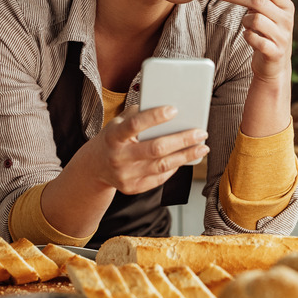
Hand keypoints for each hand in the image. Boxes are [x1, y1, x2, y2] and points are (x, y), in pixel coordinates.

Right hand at [80, 105, 208, 194]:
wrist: (95, 166)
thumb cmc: (114, 137)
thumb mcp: (119, 122)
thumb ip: (139, 114)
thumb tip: (170, 109)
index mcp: (113, 135)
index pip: (135, 124)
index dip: (155, 117)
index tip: (175, 110)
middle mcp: (117, 157)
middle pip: (155, 149)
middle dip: (181, 140)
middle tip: (201, 132)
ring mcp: (124, 175)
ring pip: (162, 166)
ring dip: (185, 156)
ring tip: (202, 147)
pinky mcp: (132, 188)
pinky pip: (159, 178)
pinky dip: (175, 167)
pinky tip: (186, 158)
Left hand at [214, 0, 294, 82]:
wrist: (275, 65)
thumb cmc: (267, 34)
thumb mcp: (267, 14)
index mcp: (286, 6)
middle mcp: (286, 19)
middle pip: (258, 0)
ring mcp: (282, 36)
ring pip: (255, 19)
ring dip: (244, 20)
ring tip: (246, 25)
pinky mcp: (274, 51)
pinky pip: (254, 38)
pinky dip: (247, 36)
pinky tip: (248, 36)